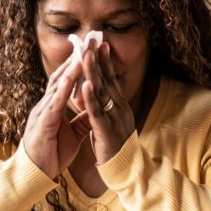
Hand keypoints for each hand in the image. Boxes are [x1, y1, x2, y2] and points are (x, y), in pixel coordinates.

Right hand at [22, 55, 91, 178]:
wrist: (34, 176)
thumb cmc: (51, 155)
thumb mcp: (72, 134)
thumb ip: (81, 121)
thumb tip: (94, 111)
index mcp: (53, 107)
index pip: (66, 81)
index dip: (78, 64)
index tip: (91, 48)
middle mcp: (46, 106)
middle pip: (61, 76)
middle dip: (75, 58)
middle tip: (88, 40)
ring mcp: (42, 113)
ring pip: (58, 86)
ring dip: (71, 68)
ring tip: (83, 52)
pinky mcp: (42, 124)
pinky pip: (54, 104)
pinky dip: (63, 90)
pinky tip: (72, 78)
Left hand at [79, 42, 135, 164]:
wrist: (126, 170)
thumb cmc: (115, 147)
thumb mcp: (112, 122)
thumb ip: (106, 107)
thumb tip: (100, 92)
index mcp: (119, 106)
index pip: (111, 79)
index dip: (105, 62)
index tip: (100, 44)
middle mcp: (119, 108)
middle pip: (107, 80)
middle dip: (98, 60)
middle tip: (92, 40)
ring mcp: (114, 119)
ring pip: (101, 92)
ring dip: (93, 72)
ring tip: (86, 55)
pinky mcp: (106, 131)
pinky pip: (97, 112)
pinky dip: (90, 98)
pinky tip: (85, 85)